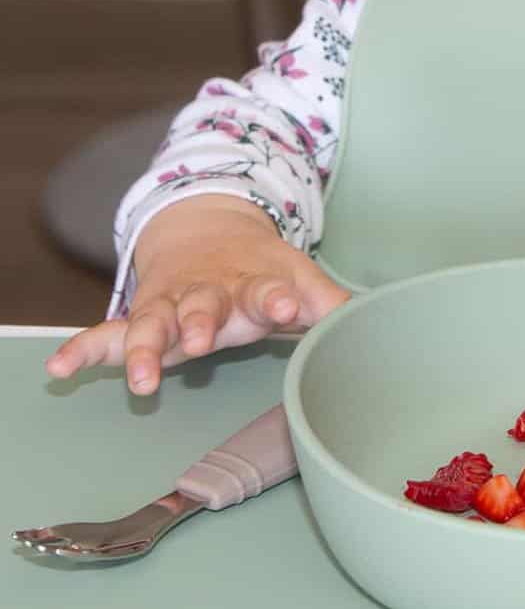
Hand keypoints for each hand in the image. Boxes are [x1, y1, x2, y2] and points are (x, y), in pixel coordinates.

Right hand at [46, 195, 348, 394]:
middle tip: (204, 340)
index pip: (269, 289)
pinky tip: (61, 368)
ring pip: (154, 323)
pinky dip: (85, 349)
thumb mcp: (299, 279)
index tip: (290, 302)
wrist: (208, 231)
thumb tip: (379, 326)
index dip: (280, 296)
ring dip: (146, 347)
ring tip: (141, 377)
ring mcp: (173, 304)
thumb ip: (333, 304)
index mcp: (254, 282)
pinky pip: (109, 333)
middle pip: (204, 306)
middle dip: (202, 322)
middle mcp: (210, 293)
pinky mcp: (143, 315)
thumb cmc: (261, 269)